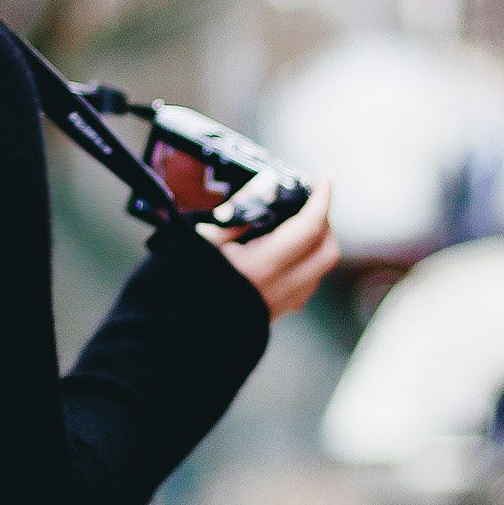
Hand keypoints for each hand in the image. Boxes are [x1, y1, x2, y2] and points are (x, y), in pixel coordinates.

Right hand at [199, 177, 338, 320]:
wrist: (176, 325)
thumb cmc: (185, 283)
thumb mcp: (207, 237)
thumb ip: (241, 207)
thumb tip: (268, 182)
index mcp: (262, 266)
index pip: (309, 227)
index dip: (322, 198)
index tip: (324, 178)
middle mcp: (279, 288)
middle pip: (327, 251)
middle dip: (325, 223)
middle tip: (311, 203)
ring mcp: (280, 304)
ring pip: (320, 271)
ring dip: (317, 244)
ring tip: (299, 225)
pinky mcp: (275, 313)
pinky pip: (306, 286)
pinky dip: (307, 264)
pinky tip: (287, 253)